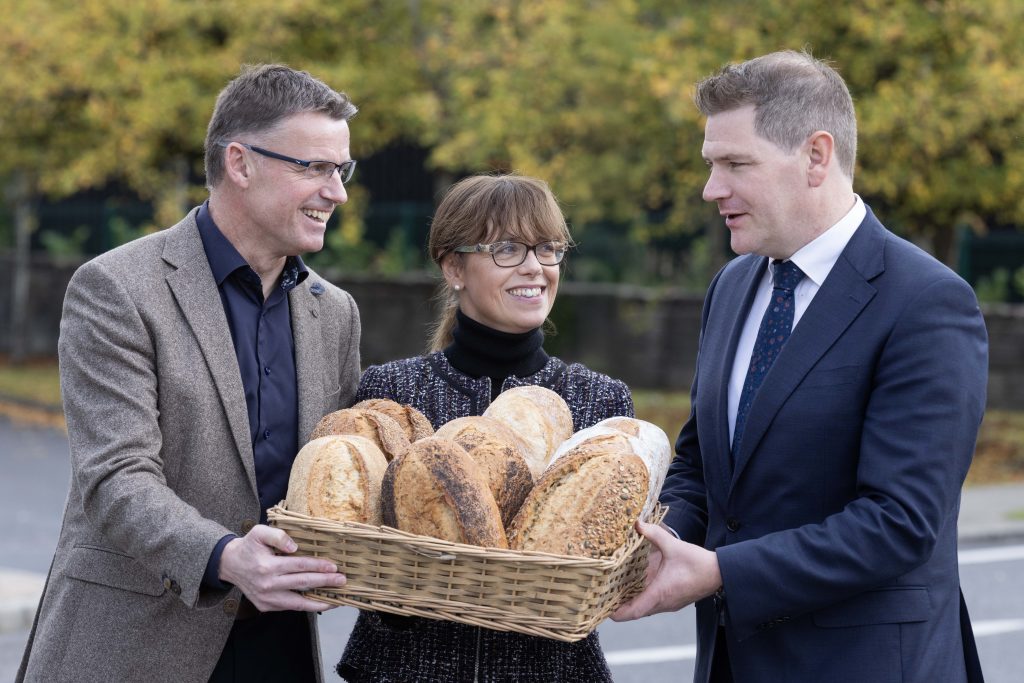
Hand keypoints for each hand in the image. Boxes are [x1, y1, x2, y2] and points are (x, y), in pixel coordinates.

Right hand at [219, 524, 345, 611]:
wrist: (230, 565)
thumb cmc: (249, 546)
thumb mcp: (258, 532)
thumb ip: (277, 535)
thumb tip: (294, 546)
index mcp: (267, 566)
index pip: (299, 566)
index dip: (318, 566)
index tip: (334, 566)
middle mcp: (267, 585)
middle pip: (302, 583)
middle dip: (324, 582)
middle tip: (342, 580)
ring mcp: (266, 598)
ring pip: (297, 603)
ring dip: (319, 601)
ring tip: (336, 599)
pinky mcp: (266, 606)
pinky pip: (290, 607)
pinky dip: (306, 606)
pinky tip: (319, 601)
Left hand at [611, 520, 720, 620]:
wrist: (720, 573)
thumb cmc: (698, 563)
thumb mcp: (674, 546)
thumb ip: (654, 534)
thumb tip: (637, 523)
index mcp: (660, 593)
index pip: (633, 612)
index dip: (617, 612)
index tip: (604, 609)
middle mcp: (663, 603)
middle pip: (636, 611)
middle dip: (620, 605)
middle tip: (604, 595)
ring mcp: (669, 604)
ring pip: (644, 607)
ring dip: (631, 601)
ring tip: (616, 589)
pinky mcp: (673, 600)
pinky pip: (653, 603)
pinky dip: (642, 597)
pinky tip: (636, 583)